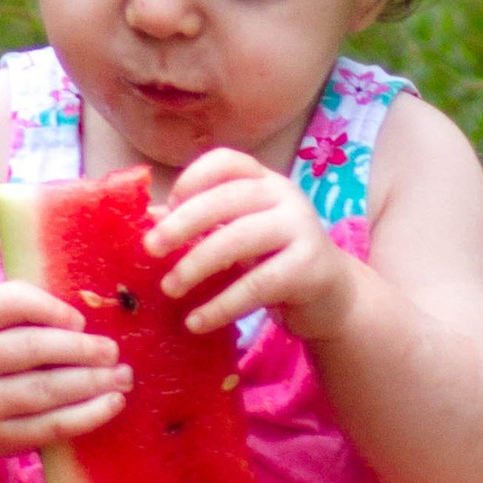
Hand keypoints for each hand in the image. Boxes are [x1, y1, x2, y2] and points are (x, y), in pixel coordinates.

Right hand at [0, 278, 131, 463]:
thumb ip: (31, 316)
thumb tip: (92, 322)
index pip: (7, 302)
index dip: (49, 307)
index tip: (80, 320)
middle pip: (30, 348)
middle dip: (79, 349)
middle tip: (113, 351)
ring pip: (44, 390)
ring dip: (91, 383)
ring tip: (122, 377)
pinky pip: (50, 426)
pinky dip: (87, 415)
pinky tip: (112, 404)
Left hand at [145, 146, 361, 338]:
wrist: (331, 298)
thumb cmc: (273, 262)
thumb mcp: (237, 237)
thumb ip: (201, 226)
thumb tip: (151, 219)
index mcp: (264, 181)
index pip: (226, 162)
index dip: (191, 179)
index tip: (167, 207)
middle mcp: (285, 196)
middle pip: (227, 199)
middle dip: (183, 223)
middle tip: (151, 249)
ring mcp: (302, 229)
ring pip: (240, 239)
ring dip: (197, 265)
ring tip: (169, 289)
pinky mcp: (310, 268)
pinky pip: (257, 285)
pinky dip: (221, 305)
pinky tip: (196, 321)